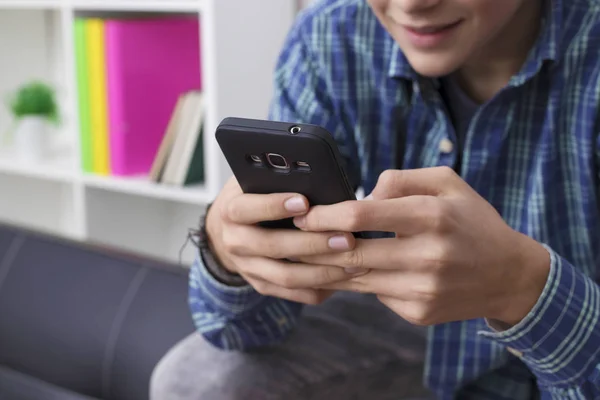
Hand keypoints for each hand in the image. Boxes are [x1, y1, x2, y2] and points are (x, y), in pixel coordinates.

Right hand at [205, 177, 365, 304]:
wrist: (225, 232)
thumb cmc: (251, 197)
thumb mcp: (254, 181)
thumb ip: (276, 179)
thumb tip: (315, 176)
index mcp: (232, 211)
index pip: (248, 209)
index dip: (275, 206)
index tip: (305, 201)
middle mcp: (236, 242)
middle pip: (273, 246)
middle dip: (312, 244)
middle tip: (346, 238)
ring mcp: (248, 268)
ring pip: (286, 276)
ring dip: (322, 272)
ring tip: (354, 262)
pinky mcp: (262, 285)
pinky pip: (293, 293)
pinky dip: (319, 288)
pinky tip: (344, 279)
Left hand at [293, 167, 550, 325]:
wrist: (508, 275)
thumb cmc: (472, 221)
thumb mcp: (447, 183)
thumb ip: (401, 180)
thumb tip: (362, 195)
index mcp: (432, 217)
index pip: (362, 216)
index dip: (325, 215)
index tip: (303, 214)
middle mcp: (427, 256)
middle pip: (351, 252)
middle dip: (314, 244)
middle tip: (294, 235)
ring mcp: (422, 290)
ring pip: (356, 278)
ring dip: (327, 266)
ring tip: (306, 254)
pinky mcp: (418, 312)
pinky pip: (374, 295)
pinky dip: (359, 281)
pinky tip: (348, 271)